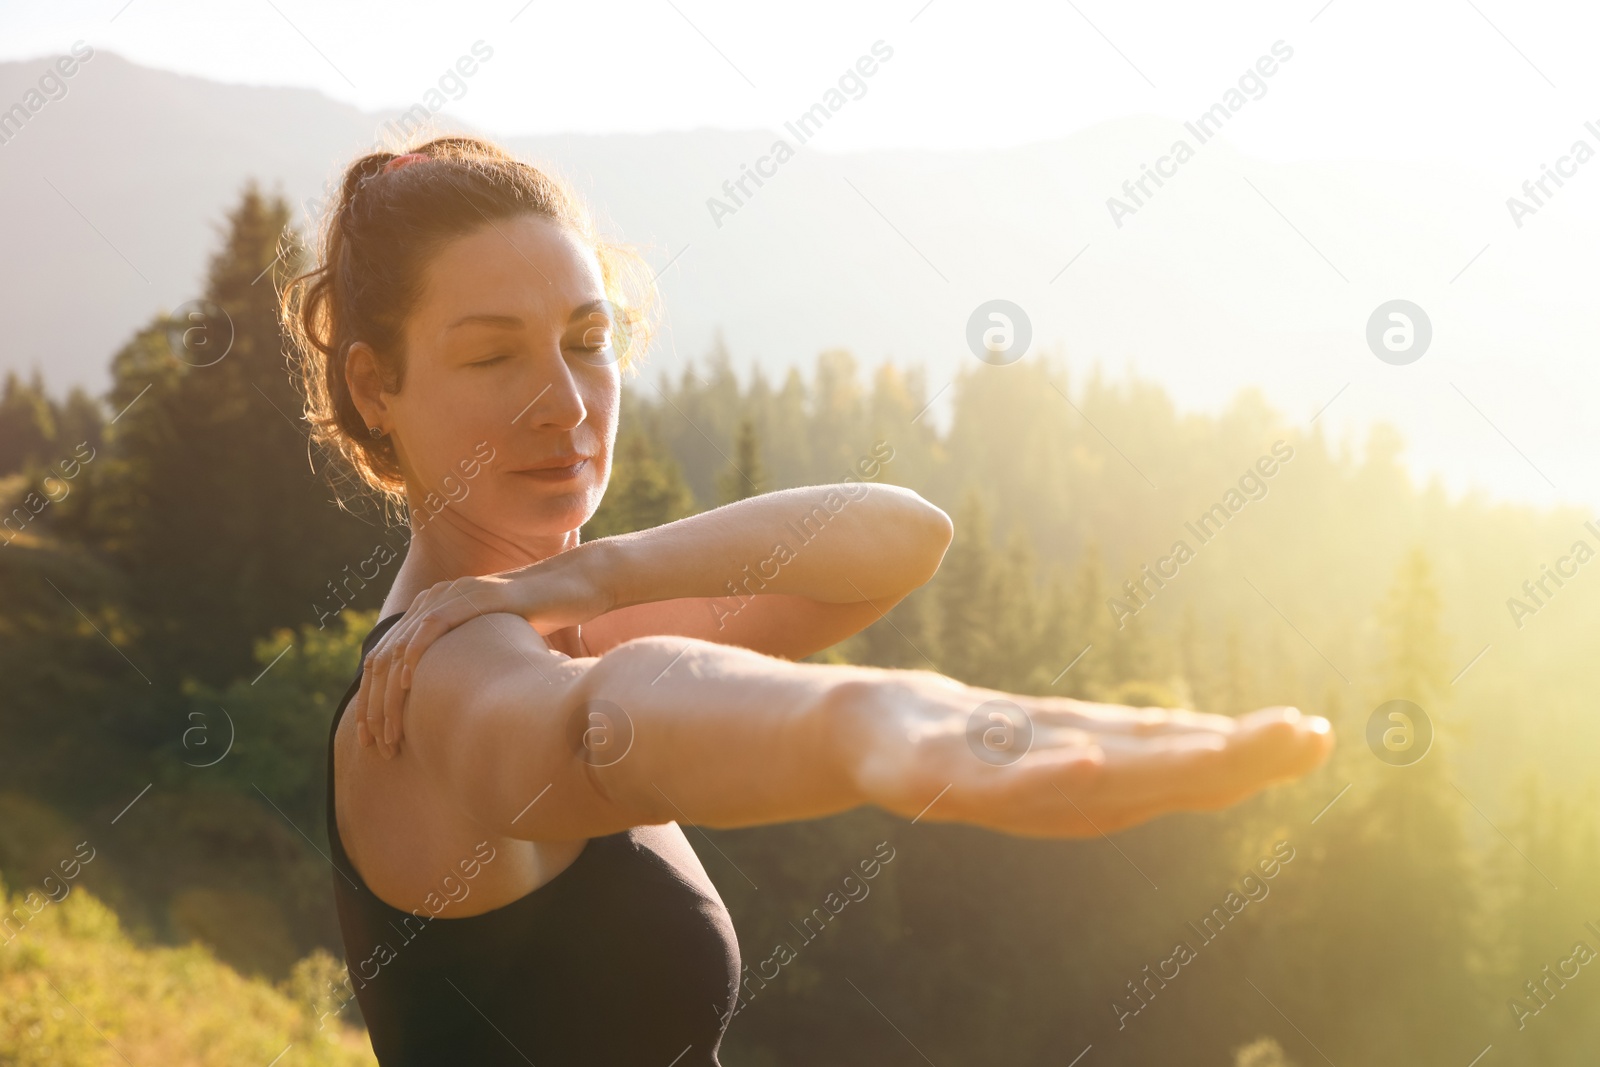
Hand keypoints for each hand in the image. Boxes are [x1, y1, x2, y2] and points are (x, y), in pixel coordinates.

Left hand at [352, 547, 612, 757]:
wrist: (575, 586)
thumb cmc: (540, 618)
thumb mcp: (493, 647)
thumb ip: (468, 666)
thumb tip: (456, 708)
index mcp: (433, 611)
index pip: (386, 659)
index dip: (373, 700)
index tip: (372, 739)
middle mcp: (437, 599)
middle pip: (385, 656)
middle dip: (374, 705)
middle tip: (375, 744)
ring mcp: (456, 593)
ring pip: (403, 645)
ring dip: (390, 691)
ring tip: (389, 728)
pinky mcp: (479, 595)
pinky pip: (437, 621)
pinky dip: (417, 650)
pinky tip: (409, 680)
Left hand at [842, 675, 1334, 837]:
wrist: (853, 734)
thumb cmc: (959, 741)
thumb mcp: (1044, 733)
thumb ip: (1109, 742)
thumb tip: (1189, 739)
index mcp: (1086, 764)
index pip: (1172, 755)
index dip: (1242, 752)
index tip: (1314, 732)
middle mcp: (1051, 780)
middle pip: (1149, 770)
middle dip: (1231, 759)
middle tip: (1310, 736)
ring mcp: (996, 779)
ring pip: (1089, 777)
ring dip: (1161, 767)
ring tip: (1234, 747)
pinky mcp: (933, 776)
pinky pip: (992, 779)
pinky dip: (1044, 779)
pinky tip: (1088, 764)